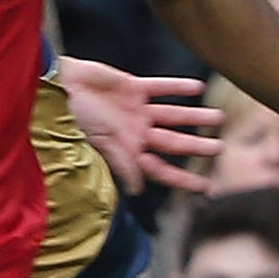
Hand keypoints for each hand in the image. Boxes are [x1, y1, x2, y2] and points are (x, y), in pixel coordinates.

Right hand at [59, 58, 221, 194]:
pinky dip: (178, 87)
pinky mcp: (132, 87)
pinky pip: (161, 88)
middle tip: (220, 148)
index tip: (207, 188)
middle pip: (174, 143)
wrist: (58, 86)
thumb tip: (138, 190)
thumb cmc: (73, 118)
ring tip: (218, 117)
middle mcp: (136, 133)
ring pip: (173, 116)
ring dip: (195, 117)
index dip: (184, 180)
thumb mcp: (100, 143)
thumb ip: (122, 162)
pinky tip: (198, 86)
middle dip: (196, 147)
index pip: (162, 170)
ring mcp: (136, 110)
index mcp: (129, 151)